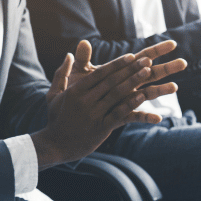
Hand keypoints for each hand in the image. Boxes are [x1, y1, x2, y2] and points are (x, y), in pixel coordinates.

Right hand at [33, 40, 183, 166]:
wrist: (55, 145)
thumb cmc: (55, 118)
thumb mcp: (53, 94)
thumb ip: (62, 73)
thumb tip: (69, 54)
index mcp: (75, 91)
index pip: (100, 73)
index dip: (117, 64)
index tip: (132, 56)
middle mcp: (85, 101)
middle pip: (111, 81)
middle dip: (130, 69)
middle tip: (147, 59)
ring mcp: (93, 115)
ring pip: (116, 95)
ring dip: (133, 82)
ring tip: (147, 72)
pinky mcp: (100, 128)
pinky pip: (118, 114)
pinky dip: (130, 104)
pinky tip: (142, 96)